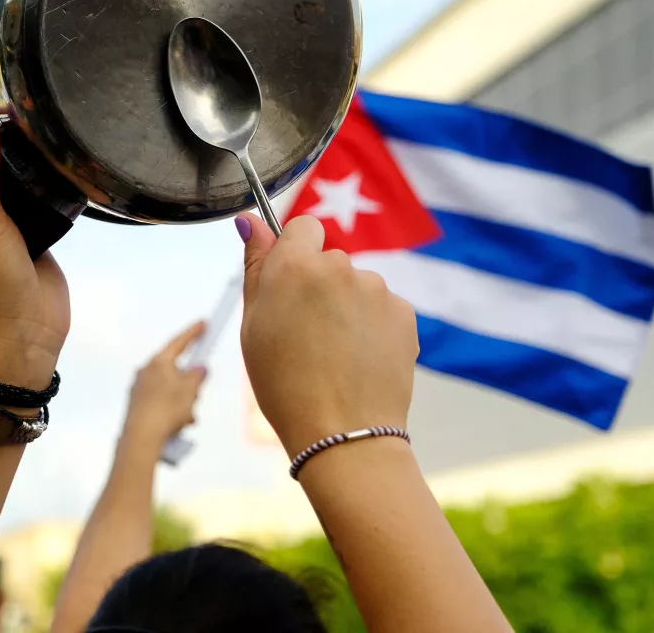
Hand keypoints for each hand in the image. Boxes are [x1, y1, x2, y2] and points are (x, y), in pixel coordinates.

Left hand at [121, 321, 207, 452]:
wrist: (140, 438)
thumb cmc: (167, 409)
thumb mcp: (190, 390)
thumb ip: (197, 375)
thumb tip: (198, 368)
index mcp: (158, 362)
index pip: (178, 342)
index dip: (193, 333)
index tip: (203, 323)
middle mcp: (145, 371)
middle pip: (174, 370)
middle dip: (189, 384)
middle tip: (197, 396)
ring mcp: (138, 389)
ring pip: (169, 390)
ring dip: (182, 402)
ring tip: (188, 418)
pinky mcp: (136, 406)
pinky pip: (160, 403)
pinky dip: (172, 411)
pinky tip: (178, 425)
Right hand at [236, 213, 418, 456]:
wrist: (341, 432)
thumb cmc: (283, 383)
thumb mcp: (253, 324)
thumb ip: (256, 266)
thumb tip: (250, 220)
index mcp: (295, 265)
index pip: (303, 226)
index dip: (295, 252)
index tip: (290, 283)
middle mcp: (339, 267)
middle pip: (330, 260)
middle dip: (319, 285)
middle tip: (305, 332)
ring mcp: (376, 289)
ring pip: (357, 285)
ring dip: (347, 306)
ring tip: (335, 353)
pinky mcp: (403, 312)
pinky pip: (382, 308)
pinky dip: (372, 326)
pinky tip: (360, 359)